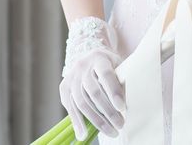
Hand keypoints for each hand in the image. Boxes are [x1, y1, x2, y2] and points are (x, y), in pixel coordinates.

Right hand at [59, 16, 126, 139]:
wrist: (89, 57)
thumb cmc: (108, 64)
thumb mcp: (116, 64)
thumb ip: (120, 79)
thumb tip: (127, 103)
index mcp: (99, 57)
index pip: (106, 75)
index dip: (113, 91)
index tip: (122, 107)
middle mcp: (82, 65)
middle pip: (94, 91)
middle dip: (108, 111)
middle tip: (120, 125)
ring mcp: (72, 76)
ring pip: (82, 102)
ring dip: (96, 120)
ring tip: (110, 131)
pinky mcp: (64, 87)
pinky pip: (70, 107)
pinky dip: (77, 122)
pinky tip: (84, 135)